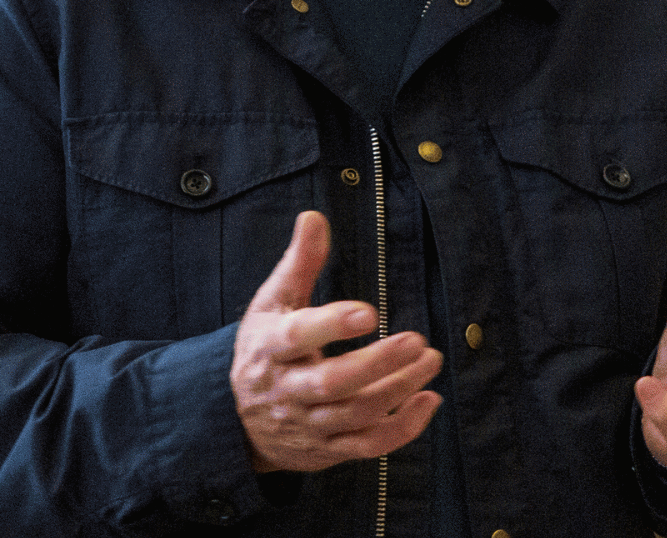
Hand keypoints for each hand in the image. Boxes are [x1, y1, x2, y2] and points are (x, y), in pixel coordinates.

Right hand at [232, 211, 442, 472]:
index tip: (369, 312)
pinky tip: (428, 400)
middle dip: (379, 364)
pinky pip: (369, 446)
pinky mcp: (327, 450)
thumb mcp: (272, 303)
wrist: (236, 419)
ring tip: (430, 360)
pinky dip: (403, 428)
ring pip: (357, 413)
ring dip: (400, 389)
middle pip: (334, 383)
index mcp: (270, 347)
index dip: (332, 324)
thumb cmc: (264, 349)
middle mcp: (287, 391)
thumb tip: (314, 216)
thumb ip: (299, 263)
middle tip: (417, 341)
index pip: (298, 336)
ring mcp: (308, 424)